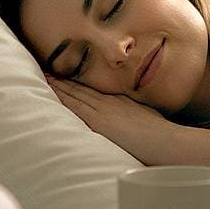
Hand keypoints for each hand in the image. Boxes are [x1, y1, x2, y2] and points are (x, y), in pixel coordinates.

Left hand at [47, 77, 175, 164]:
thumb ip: (134, 114)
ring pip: (76, 94)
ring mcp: (104, 110)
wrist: (165, 141)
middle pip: (82, 88)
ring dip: (59, 84)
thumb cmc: (161, 134)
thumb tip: (132, 118)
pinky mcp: (100, 121)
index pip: (93, 89)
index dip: (78, 81)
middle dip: (64, 79)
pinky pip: (76, 106)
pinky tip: (51, 90)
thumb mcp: (147, 117)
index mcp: (120, 101)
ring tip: (44, 75)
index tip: (65, 74)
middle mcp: (110, 102)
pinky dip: (63, 96)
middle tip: (46, 67)